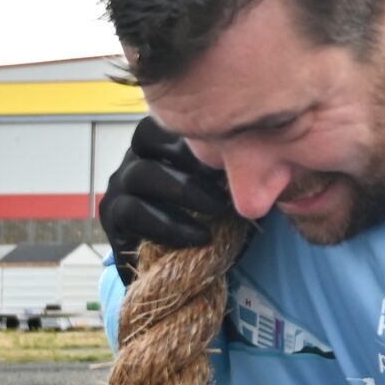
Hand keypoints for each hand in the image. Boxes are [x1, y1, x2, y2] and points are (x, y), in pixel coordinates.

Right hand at [99, 118, 231, 282]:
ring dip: (183, 192)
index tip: (233, 160)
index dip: (199, 135)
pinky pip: (131, 211)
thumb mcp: (232, 189)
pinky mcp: (113, 215)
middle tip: (225, 190)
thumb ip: (239, 169)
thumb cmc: (214, 217)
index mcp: (163, 143)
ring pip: (140, 173)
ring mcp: (121, 184)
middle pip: (146, 136)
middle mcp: (136, 156)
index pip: (170, 118)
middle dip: (189, 158)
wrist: (185, 265)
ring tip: (217, 211)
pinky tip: (198, 237)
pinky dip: (167, 225)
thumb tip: (271, 153)